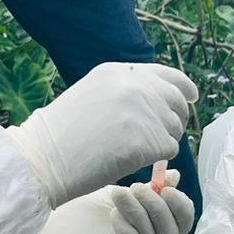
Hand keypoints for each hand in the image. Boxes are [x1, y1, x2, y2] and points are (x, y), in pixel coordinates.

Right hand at [6, 62, 196, 205]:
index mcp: (118, 72)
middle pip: (177, 101)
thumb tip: (156, 101)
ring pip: (175, 127)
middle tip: (162, 137)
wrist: (43, 159)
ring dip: (163, 141)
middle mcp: (134, 85)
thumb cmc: (59, 136)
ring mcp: (141, 111)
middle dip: (175, 119)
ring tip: (136, 151)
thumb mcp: (90, 94)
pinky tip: (135, 161)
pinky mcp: (146, 140)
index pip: (167, 75)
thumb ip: (122, 91)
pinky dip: (157, 159)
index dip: (183, 88)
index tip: (190, 97)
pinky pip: (169, 149)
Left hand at [12, 172, 194, 233]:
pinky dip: (128, 232)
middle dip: (159, 206)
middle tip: (136, 187)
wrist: (44, 231)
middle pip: (173, 233)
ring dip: (139, 213)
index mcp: (152, 232)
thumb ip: (145, 189)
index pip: (182, 223)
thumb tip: (174, 176)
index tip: (164, 185)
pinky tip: (113, 215)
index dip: (180, 204)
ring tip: (118, 194)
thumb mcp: (117, 195)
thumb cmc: (79, 213)